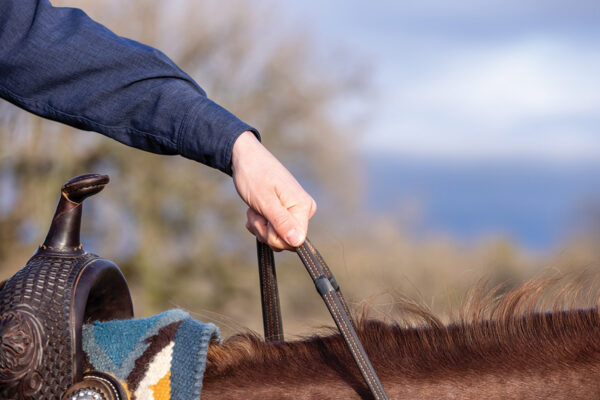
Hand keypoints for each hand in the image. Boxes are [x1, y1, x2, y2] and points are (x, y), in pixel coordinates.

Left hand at [231, 131, 316, 250]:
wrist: (245, 159)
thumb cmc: (254, 175)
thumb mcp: (265, 201)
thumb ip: (281, 223)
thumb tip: (298, 241)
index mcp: (303, 206)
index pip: (295, 241)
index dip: (275, 236)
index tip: (264, 219)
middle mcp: (304, 210)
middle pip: (285, 241)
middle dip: (265, 231)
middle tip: (256, 212)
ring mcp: (295, 211)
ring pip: (277, 237)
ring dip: (260, 226)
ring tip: (255, 208)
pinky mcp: (286, 212)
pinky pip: (273, 231)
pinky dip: (260, 224)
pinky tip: (256, 210)